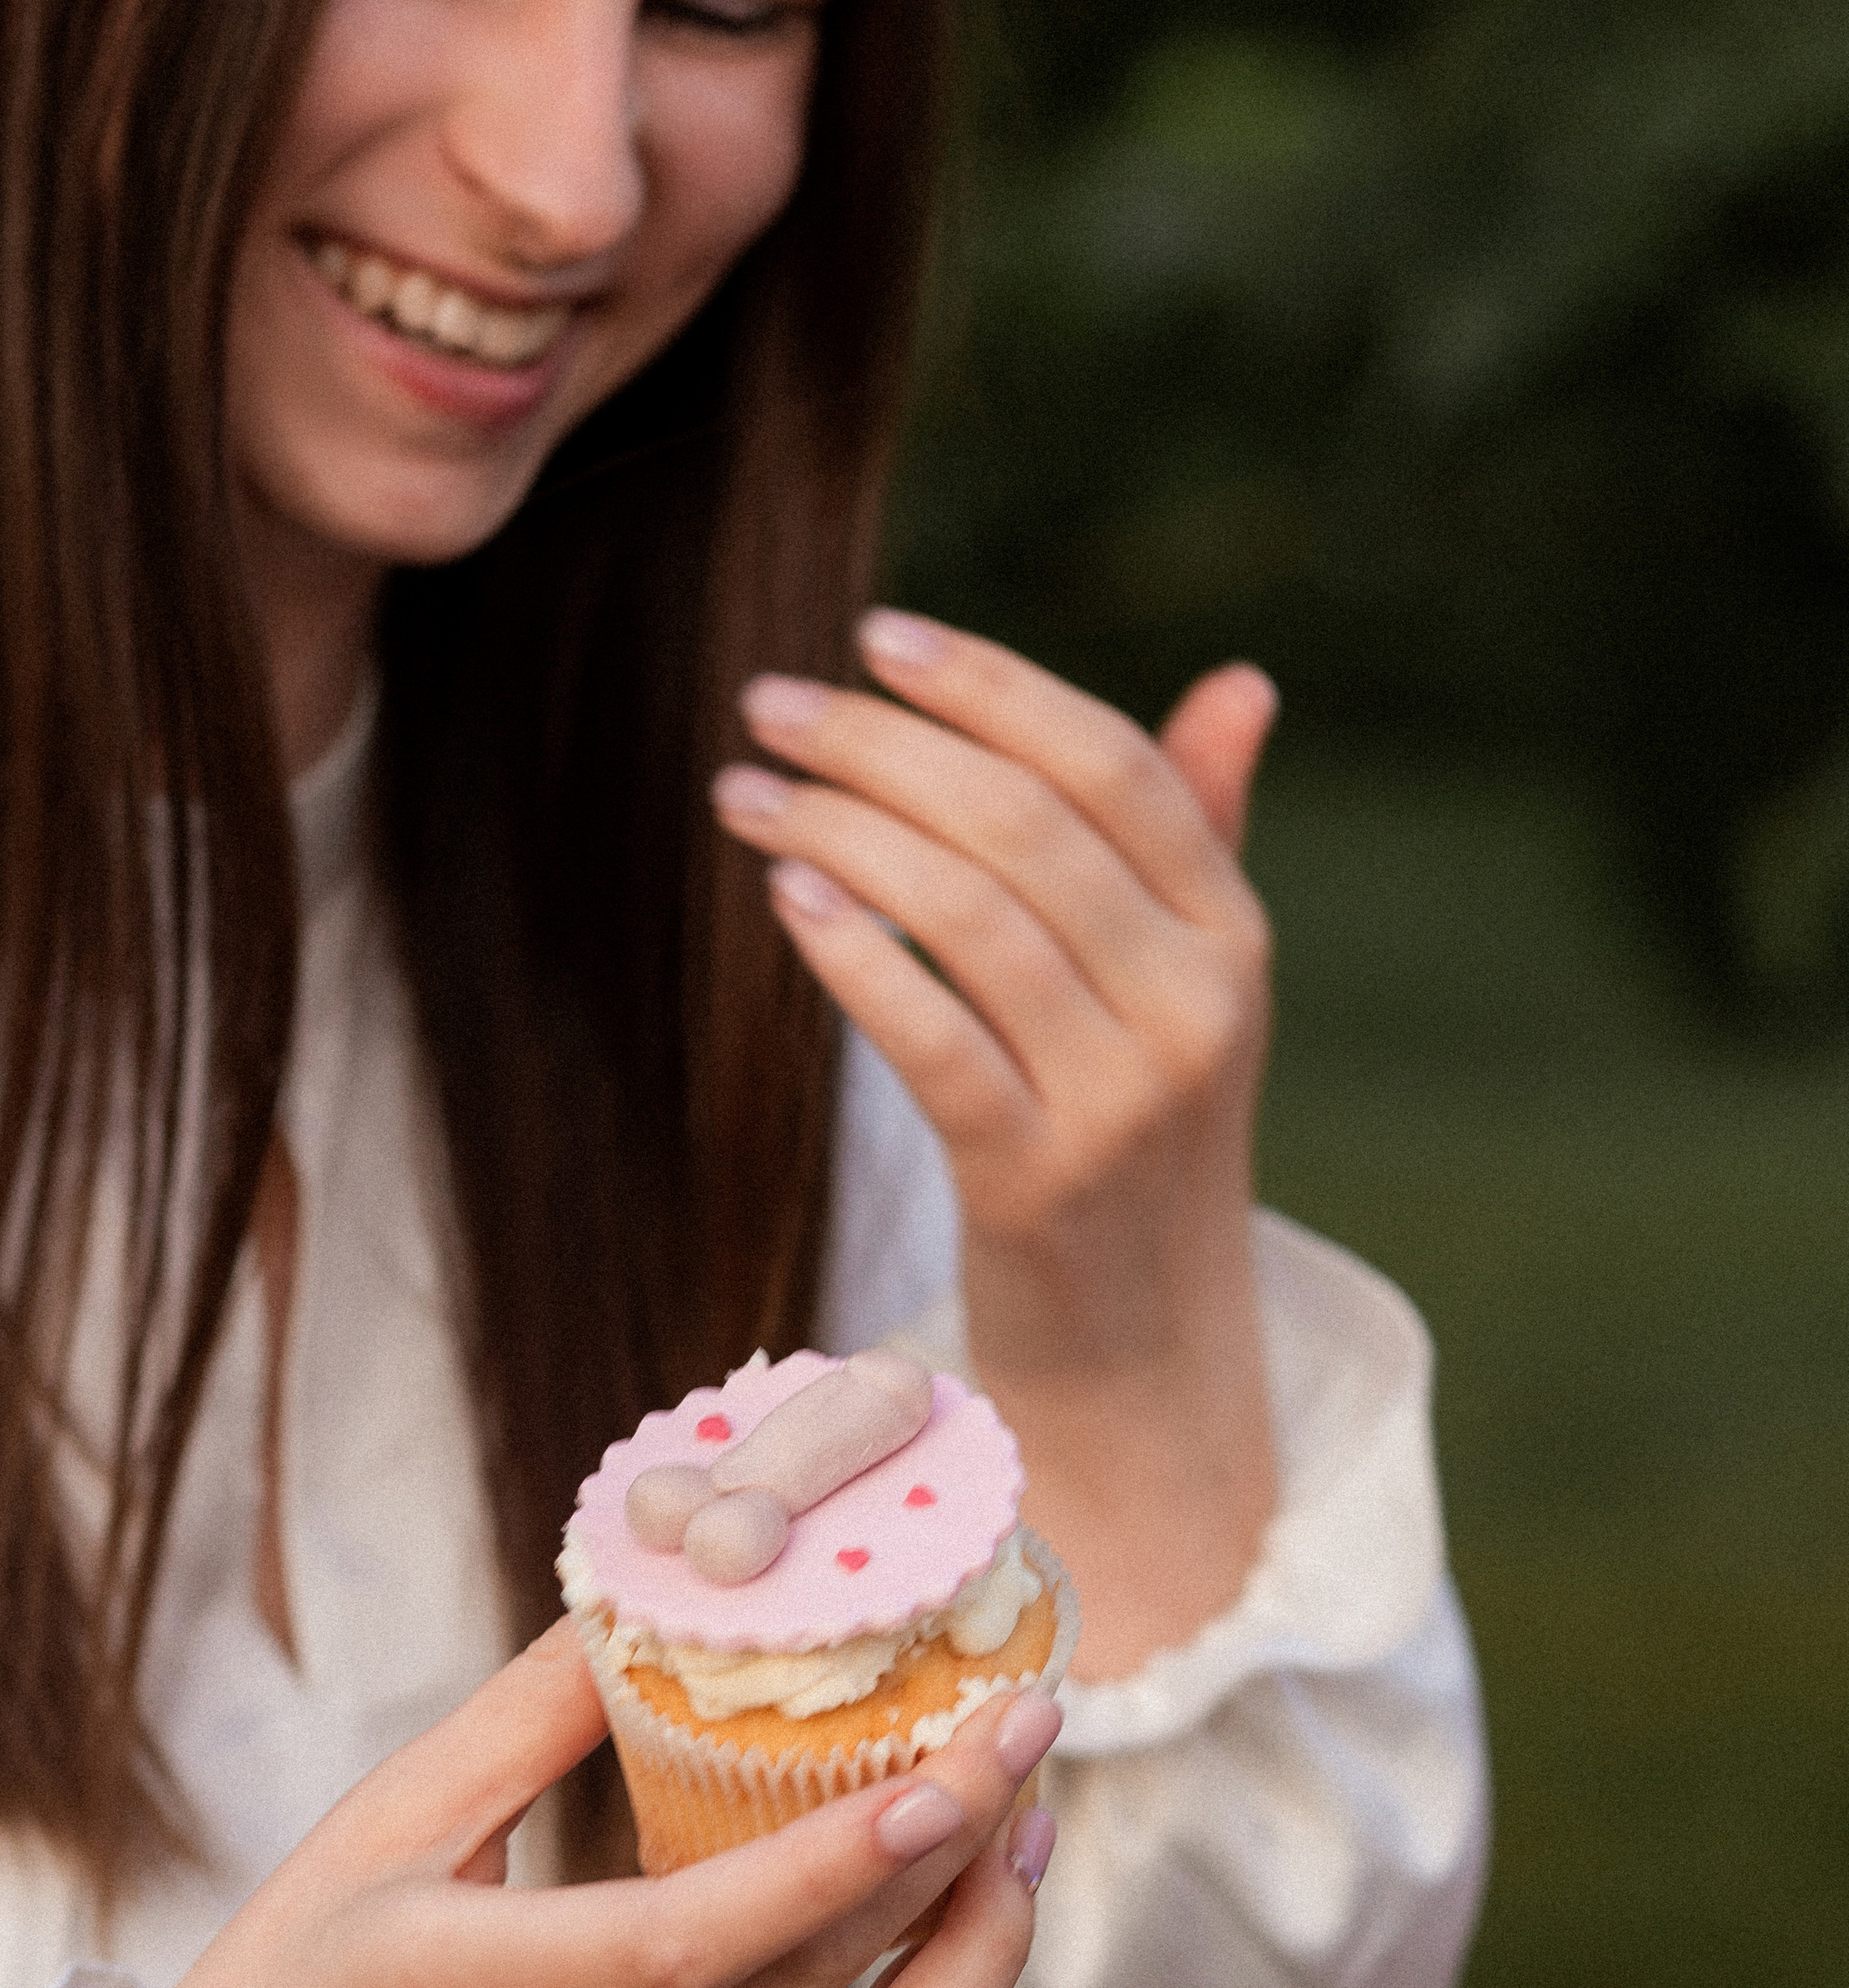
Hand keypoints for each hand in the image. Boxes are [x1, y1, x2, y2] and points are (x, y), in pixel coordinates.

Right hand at [0, 1622, 1059, 1987]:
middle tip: (1030, 1739)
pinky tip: (925, 1934)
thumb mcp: (371, 1835)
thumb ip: (522, 1723)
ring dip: (965, 1976)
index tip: (967, 1763)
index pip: (707, 1941)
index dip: (855, 1858)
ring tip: (1018, 1849)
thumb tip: (657, 1605)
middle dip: (955, 1872)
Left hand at [714, 613, 1280, 1673]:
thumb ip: (1200, 836)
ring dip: (839, 834)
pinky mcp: (1037, 1183)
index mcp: (1231, 937)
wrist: (1146, 1352)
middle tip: (770, 705)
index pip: (1111, 768)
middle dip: (882, 747)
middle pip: (1024, 827)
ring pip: (967, 917)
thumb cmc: (1140, 1141)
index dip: (991, 688)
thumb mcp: (1187, 992)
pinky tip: (786, 897)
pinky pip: (933, 1041)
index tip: (877, 636)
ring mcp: (1122, 1101)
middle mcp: (1194, 1007)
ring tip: (743, 791)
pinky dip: (856, 956)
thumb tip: (1243, 681)